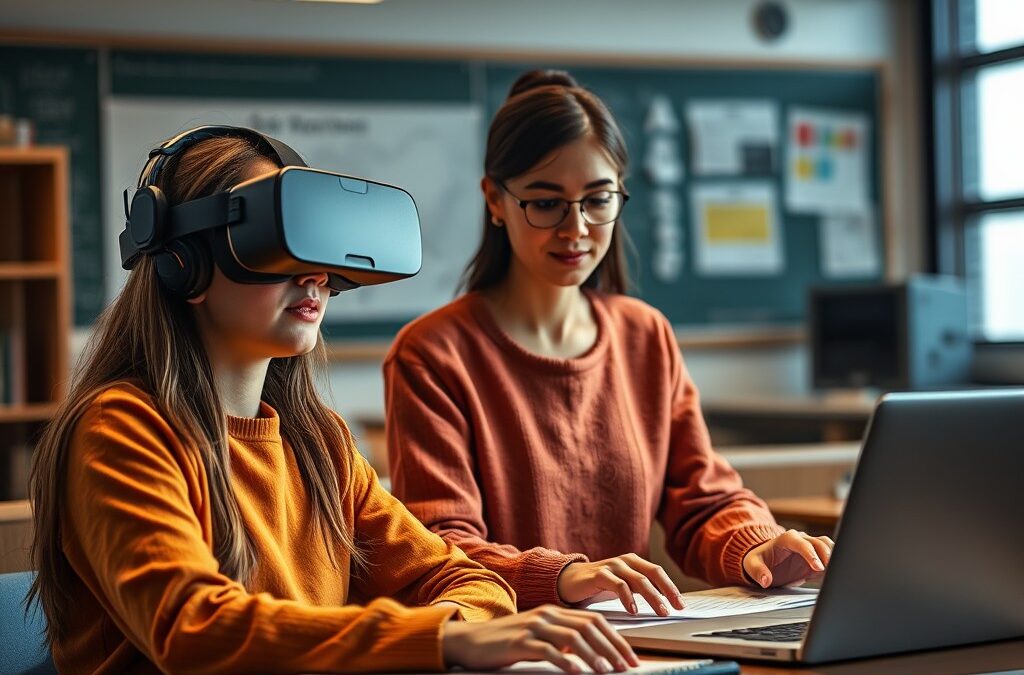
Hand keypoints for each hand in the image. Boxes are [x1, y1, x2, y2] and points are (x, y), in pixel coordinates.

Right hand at [442, 605, 638, 672]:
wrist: (469, 641)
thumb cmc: (505, 643)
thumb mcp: (538, 638)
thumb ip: (561, 641)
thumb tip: (587, 654)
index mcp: (555, 612)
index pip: (595, 621)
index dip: (616, 638)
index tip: (630, 657)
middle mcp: (547, 615)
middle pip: (589, 627)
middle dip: (612, 647)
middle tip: (627, 666)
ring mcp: (534, 626)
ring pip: (573, 637)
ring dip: (594, 655)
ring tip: (607, 670)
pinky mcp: (520, 641)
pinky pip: (548, 650)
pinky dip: (566, 661)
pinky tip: (577, 672)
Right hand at [557, 553, 683, 616]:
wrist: (567, 581)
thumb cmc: (598, 585)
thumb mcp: (622, 587)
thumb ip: (640, 591)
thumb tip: (665, 604)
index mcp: (633, 562)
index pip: (658, 572)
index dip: (671, 587)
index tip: (681, 605)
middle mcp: (624, 561)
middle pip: (652, 573)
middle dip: (668, 590)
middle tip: (676, 608)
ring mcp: (611, 566)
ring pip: (638, 579)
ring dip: (653, 597)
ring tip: (661, 612)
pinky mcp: (598, 574)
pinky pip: (617, 584)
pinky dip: (628, 597)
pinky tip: (633, 610)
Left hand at [742, 529, 834, 587]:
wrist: (766, 561)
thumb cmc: (760, 560)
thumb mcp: (752, 564)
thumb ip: (758, 571)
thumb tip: (765, 580)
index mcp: (786, 539)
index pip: (802, 543)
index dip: (811, 555)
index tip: (818, 567)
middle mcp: (801, 540)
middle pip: (819, 543)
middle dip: (827, 555)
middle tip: (833, 570)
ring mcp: (810, 548)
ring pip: (828, 546)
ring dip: (835, 556)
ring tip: (839, 571)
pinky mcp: (816, 558)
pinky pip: (829, 558)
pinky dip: (835, 564)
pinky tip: (838, 574)